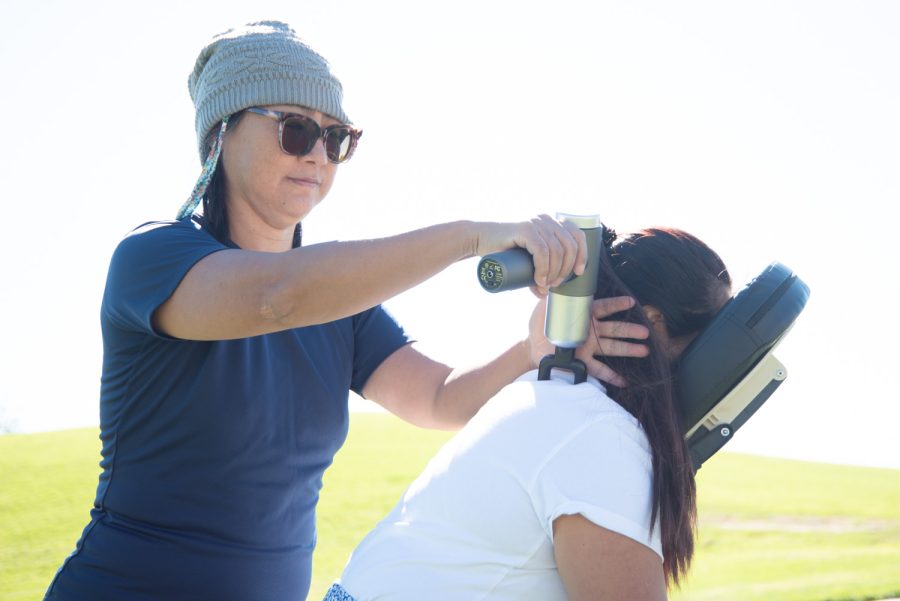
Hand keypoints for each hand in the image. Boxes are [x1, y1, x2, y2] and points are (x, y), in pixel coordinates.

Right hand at [475, 215, 587, 295]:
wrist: (481, 240)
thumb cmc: (504, 252)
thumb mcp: (526, 262)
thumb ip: (536, 274)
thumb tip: (544, 293)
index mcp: (553, 224)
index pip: (578, 236)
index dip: (583, 255)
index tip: (578, 273)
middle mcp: (547, 221)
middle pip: (569, 246)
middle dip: (565, 270)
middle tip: (555, 285)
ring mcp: (536, 223)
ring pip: (557, 251)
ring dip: (554, 272)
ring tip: (545, 285)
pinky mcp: (525, 229)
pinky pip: (542, 251)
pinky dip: (543, 268)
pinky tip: (539, 279)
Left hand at [527, 296, 649, 386]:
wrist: (532, 346)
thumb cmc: (541, 325)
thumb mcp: (546, 307)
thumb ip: (555, 295)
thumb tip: (560, 281)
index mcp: (584, 316)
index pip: (604, 307)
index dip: (617, 305)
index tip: (631, 302)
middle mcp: (590, 331)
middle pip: (614, 329)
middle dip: (630, 331)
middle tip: (646, 332)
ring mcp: (588, 347)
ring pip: (612, 347)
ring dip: (628, 349)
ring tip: (645, 351)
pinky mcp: (583, 361)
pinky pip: (599, 369)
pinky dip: (611, 376)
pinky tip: (623, 381)